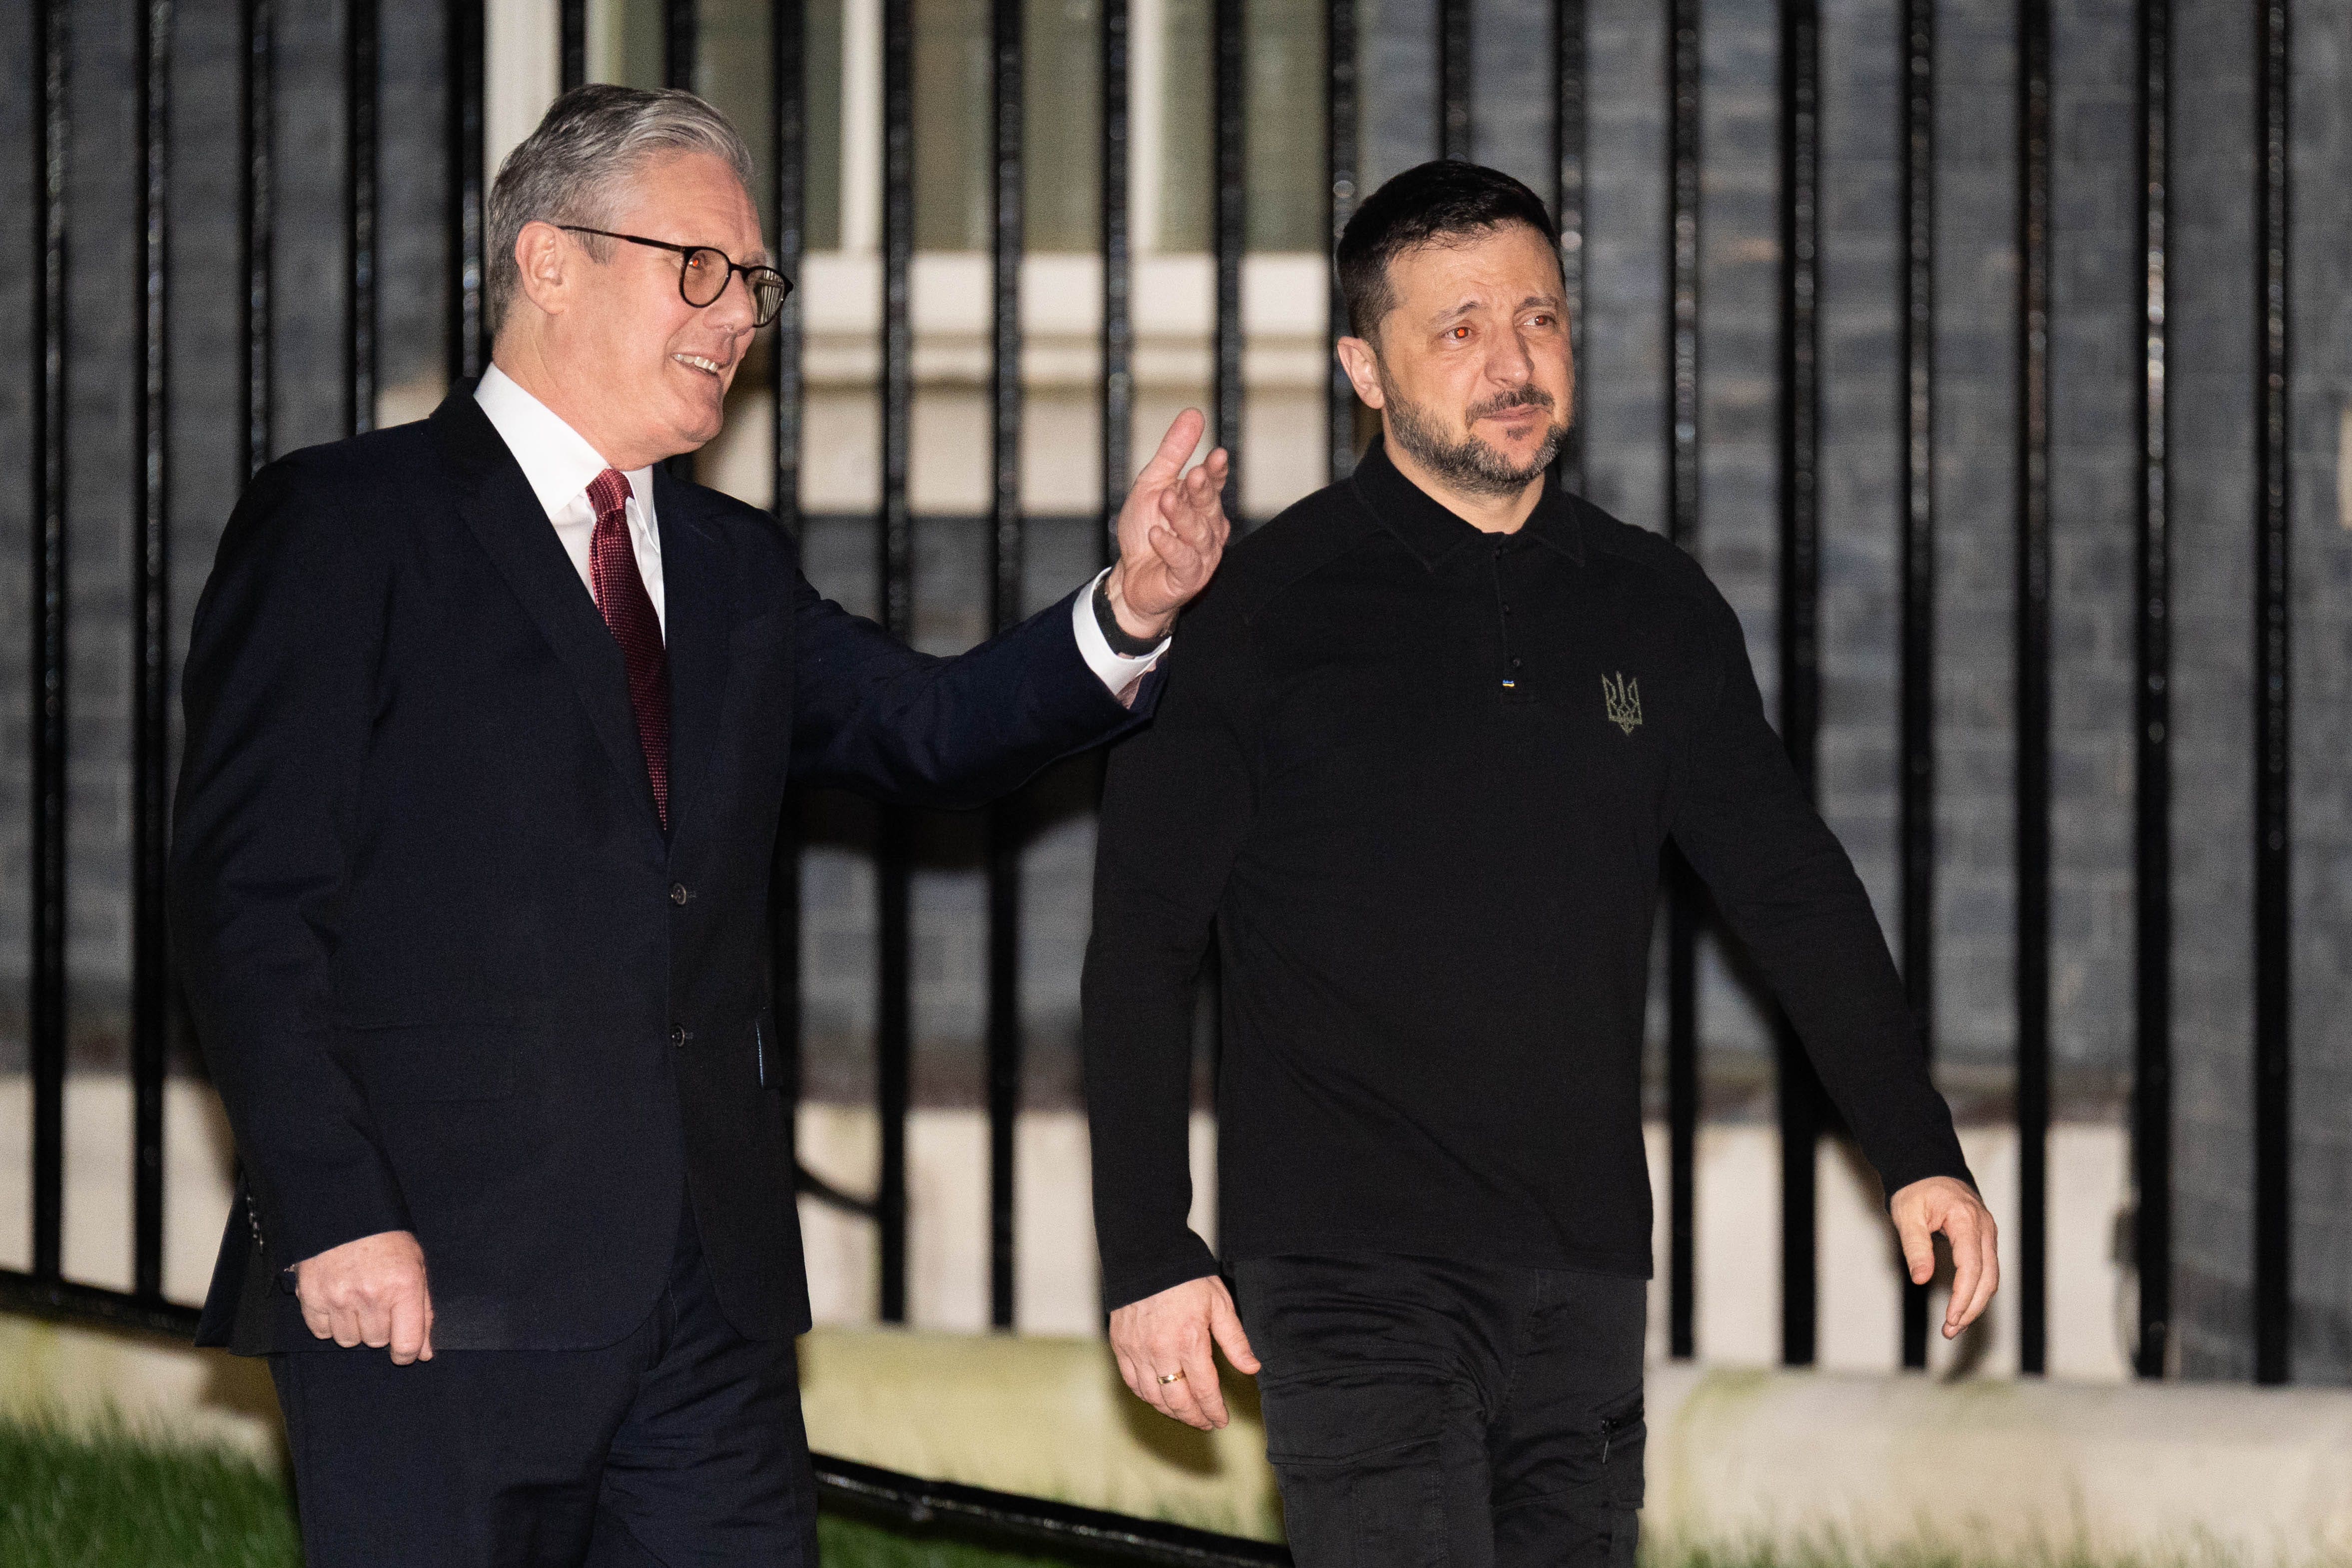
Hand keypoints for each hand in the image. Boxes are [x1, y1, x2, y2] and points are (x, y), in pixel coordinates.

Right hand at [294, 1229, 435, 1363]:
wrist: (344, 1211)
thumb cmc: (387, 1240)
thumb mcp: (415, 1267)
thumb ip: (422, 1312)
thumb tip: (423, 1354)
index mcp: (403, 1286)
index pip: (406, 1345)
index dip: (406, 1353)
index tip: (403, 1348)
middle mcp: (371, 1295)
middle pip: (376, 1342)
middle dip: (380, 1328)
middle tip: (377, 1303)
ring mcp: (338, 1297)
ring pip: (348, 1340)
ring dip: (354, 1327)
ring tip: (356, 1299)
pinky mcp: (311, 1296)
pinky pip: (321, 1332)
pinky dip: (329, 1323)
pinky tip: (336, 1300)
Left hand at [1104, 409, 1231, 642]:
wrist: (1129, 579)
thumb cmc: (1145, 531)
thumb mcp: (1152, 485)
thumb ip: (1173, 453)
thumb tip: (1194, 414)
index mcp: (1201, 504)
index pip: (1214, 483)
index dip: (1216, 471)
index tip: (1216, 456)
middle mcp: (1207, 529)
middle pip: (1209, 506)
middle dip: (1203, 490)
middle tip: (1195, 475)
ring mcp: (1201, 556)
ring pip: (1199, 533)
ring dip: (1182, 517)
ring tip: (1165, 501)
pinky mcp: (1188, 579)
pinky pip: (1185, 561)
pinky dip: (1171, 548)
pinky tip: (1157, 535)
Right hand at [1108, 1274, 1260, 1430]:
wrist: (1147, 1255)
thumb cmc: (1187, 1277)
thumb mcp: (1220, 1304)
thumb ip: (1235, 1341)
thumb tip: (1252, 1368)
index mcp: (1189, 1342)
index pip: (1204, 1391)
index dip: (1214, 1411)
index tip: (1221, 1420)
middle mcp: (1160, 1351)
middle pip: (1177, 1401)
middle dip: (1194, 1417)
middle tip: (1205, 1423)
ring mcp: (1136, 1351)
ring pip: (1153, 1397)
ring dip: (1171, 1410)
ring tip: (1185, 1413)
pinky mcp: (1120, 1346)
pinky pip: (1132, 1382)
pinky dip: (1147, 1395)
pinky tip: (1159, 1397)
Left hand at [1890, 1175, 1998, 1339]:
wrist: (1929, 1168)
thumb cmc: (1916, 1190)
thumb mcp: (1907, 1215)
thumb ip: (1916, 1247)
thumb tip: (1921, 1279)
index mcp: (1965, 1220)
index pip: (1971, 1267)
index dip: (1963, 1296)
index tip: (1951, 1319)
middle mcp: (1985, 1229)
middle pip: (1987, 1278)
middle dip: (1971, 1308)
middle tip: (1950, 1331)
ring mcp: (1988, 1234)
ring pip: (1990, 1277)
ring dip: (1975, 1303)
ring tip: (1954, 1326)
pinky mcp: (1984, 1240)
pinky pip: (1986, 1270)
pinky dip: (1976, 1291)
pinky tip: (1962, 1307)